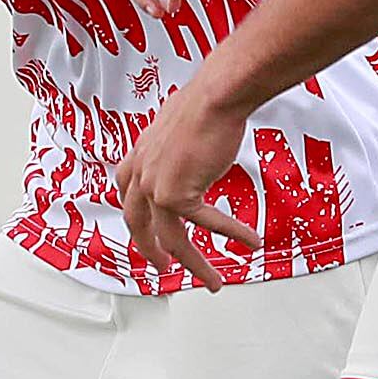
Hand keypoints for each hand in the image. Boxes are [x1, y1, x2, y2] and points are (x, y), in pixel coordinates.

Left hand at [117, 83, 261, 285]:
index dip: (138, 219)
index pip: (128, 196)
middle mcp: (140, 174)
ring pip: (172, 239)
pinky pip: (207, 224)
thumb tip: (193, 155)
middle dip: (151, 251)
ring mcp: (154, 187)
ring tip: (212, 280)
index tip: (147, 233)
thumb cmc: (204, 104)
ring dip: (195, 263)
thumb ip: (177, 150)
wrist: (214, 97)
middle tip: (162, 267)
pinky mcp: (176, 196)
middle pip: (140, 226)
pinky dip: (232, 233)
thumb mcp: (179, 129)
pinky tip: (249, 241)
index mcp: (137, 157)